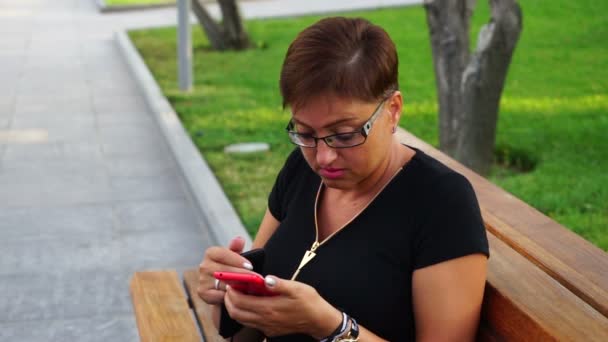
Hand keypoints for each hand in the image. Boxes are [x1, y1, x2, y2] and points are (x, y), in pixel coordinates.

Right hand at [197, 236, 255, 304]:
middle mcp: (204, 265)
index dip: (237, 260)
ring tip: (250, 287)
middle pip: (223, 270)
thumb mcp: (236, 258)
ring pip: (222, 283)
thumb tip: (239, 239)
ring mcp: (202, 279)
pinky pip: (218, 295)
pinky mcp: (202, 292)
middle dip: (241, 275)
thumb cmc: (233, 269)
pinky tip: (238, 296)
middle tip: (255, 279)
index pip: (222, 253)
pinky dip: (228, 297)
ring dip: (237, 287)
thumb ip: (237, 249)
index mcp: (212, 253)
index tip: (250, 266)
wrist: (225, 288)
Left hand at [223, 276, 341, 337]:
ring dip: (234, 308)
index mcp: (269, 308)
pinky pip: (250, 323)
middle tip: (229, 289)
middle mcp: (265, 320)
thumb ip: (279, 284)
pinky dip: (244, 314)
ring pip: (241, 320)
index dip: (231, 292)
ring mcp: (266, 327)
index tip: (230, 282)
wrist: (319, 320)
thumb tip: (265, 279)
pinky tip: (249, 303)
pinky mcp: (269, 331)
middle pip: (236, 313)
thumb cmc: (309, 301)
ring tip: (236, 295)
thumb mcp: (296, 288)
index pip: (240, 302)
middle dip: (228, 300)